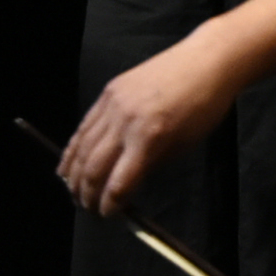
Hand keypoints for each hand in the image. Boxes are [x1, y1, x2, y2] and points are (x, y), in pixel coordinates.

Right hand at [56, 34, 248, 216]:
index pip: (118, 183)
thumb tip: (127, 185)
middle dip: (87, 193)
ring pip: (82, 146)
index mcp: (149, 138)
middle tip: (87, 207)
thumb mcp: (184, 145)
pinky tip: (69, 162)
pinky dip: (74, 146)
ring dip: (73, 173)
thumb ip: (152, 165)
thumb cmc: (205, 106)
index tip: (107, 214)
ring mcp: (113, 104)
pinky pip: (85, 124)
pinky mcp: (109, 91)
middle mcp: (125, 121)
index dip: (109, 205)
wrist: (206, 61)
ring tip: (72, 191)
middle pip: (93, 168)